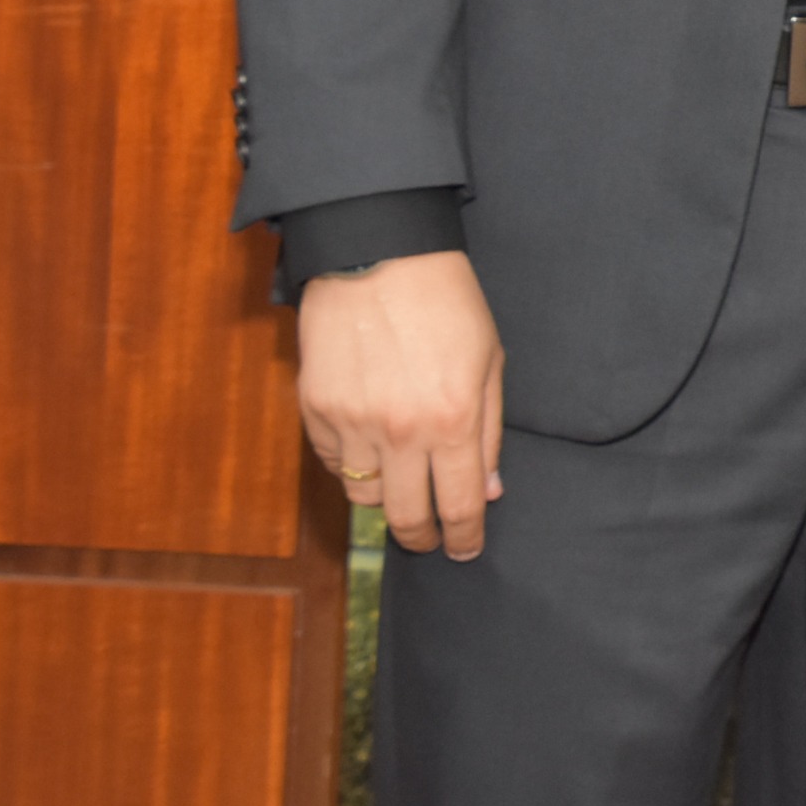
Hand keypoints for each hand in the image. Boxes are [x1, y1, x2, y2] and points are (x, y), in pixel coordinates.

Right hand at [296, 249, 505, 558]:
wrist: (379, 255)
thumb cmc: (447, 304)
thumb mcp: (489, 362)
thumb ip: (488, 432)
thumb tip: (486, 490)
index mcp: (451, 420)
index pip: (458, 506)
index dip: (463, 538)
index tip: (464, 550)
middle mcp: (398, 432)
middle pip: (405, 517)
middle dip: (422, 536)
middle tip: (431, 539)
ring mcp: (351, 423)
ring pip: (364, 496)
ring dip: (386, 498)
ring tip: (403, 482)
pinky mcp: (315, 410)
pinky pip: (335, 463)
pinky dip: (354, 466)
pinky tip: (372, 445)